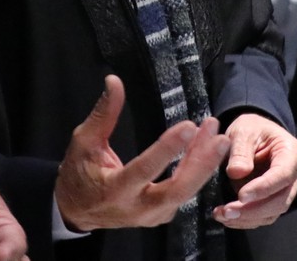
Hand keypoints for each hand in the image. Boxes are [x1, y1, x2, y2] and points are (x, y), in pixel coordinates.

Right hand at [55, 75, 230, 230]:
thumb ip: (103, 113)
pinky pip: (184, 195)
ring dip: (203, 164)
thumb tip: (114, 81)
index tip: (188, 126)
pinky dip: (197, 172)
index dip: (167, 149)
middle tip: (219, 137)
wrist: (77, 210)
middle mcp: (137, 208)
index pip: (145, 169)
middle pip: (177, 190)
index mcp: (114, 190)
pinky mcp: (160, 216)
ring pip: (185, 192)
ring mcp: (151, 216)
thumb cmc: (79, 172)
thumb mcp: (83, 141)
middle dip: (202, 165)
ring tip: (216, 136)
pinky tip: (206, 149)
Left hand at [212, 113, 296, 228]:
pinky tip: (227, 217)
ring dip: (247, 218)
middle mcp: (294, 175)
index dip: (263, 188)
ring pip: (272, 212)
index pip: (282, 175)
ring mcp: (286, 190)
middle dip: (253, 209)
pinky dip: (245, 219)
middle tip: (227, 211)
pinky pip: (263, 216)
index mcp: (291, 152)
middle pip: (280, 200)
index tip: (241, 195)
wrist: (254, 134)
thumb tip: (236, 173)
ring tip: (222, 215)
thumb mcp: (243, 131)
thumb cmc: (251, 129)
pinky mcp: (274, 200)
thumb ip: (240, 150)